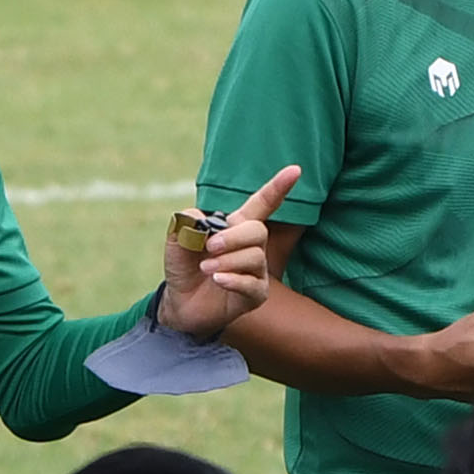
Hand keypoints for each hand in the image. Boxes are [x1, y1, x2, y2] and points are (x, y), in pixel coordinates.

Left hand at [157, 166, 297, 338]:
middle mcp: (252, 247)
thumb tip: (200, 219)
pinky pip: (253, 285)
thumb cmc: (184, 267)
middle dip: (233, 237)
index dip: (278, 187)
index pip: (263, 204)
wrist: (180, 303)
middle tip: (209, 247)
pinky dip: (234, 280)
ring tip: (206, 268)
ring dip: (228, 261)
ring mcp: (256, 271)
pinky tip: (218, 280)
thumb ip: (187, 222)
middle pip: (258, 231)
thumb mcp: (177, 240)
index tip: (295, 170)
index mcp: (236, 227)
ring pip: (255, 258)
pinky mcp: (255, 295)